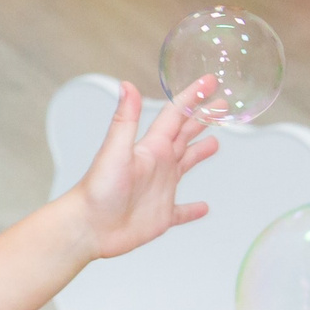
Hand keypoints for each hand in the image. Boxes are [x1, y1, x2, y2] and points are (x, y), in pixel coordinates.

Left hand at [65, 78, 218, 260]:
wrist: (88, 227)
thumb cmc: (97, 190)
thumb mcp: (115, 150)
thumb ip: (125, 119)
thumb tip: (127, 85)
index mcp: (150, 148)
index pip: (176, 115)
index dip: (193, 97)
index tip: (209, 82)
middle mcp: (157, 164)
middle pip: (184, 135)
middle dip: (203, 119)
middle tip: (221, 105)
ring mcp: (160, 189)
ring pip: (185, 165)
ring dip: (199, 154)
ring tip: (214, 143)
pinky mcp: (161, 215)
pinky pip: (182, 211)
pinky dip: (193, 209)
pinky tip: (203, 207)